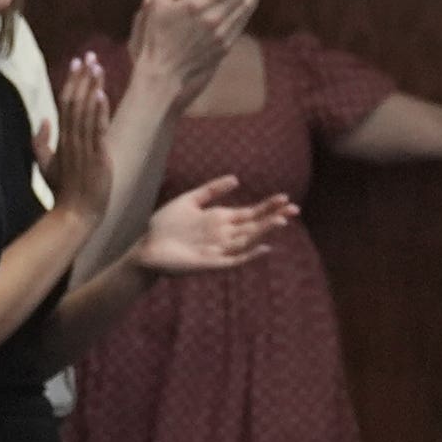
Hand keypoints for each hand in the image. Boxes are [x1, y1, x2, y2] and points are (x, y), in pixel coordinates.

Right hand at [45, 55, 112, 222]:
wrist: (74, 213)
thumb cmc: (63, 190)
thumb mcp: (45, 165)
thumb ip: (40, 142)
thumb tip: (42, 120)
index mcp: (60, 138)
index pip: (64, 103)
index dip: (71, 81)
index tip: (76, 62)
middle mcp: (70, 138)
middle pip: (73, 101)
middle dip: (82, 77)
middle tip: (89, 55)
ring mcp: (83, 147)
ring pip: (85, 111)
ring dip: (92, 86)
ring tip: (98, 66)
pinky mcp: (96, 156)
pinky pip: (96, 129)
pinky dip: (99, 111)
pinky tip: (102, 94)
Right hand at [127, 0, 262, 109]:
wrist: (163, 72)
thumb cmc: (156, 36)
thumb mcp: (158, 2)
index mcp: (197, 5)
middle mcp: (213, 19)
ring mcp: (221, 35)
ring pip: (245, 10)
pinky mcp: (224, 47)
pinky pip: (241, 25)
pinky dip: (247, 12)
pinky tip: (247, 6)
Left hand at [135, 176, 295, 274]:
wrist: (146, 248)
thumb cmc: (165, 225)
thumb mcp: (189, 201)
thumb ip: (211, 190)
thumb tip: (237, 179)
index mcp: (220, 219)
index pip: (250, 212)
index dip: (268, 206)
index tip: (285, 198)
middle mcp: (224, 234)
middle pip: (254, 225)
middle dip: (273, 217)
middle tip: (294, 208)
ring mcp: (219, 249)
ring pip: (247, 240)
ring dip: (264, 231)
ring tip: (281, 221)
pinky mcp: (210, 263)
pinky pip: (234, 260)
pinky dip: (249, 255)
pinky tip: (262, 248)